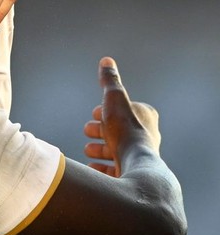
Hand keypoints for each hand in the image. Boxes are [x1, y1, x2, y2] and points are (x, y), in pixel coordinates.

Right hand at [83, 57, 160, 176]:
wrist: (134, 165)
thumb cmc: (125, 130)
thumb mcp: (114, 99)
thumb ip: (110, 81)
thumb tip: (107, 61)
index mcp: (145, 117)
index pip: (122, 110)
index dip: (105, 111)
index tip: (96, 114)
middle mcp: (146, 136)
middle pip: (116, 130)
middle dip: (99, 130)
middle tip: (89, 131)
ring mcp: (138, 156)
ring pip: (114, 150)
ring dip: (98, 149)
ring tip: (88, 149)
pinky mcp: (131, 173)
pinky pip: (114, 170)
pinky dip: (100, 167)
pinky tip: (91, 165)